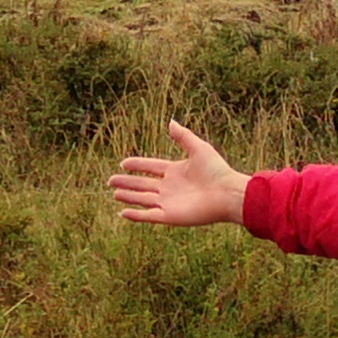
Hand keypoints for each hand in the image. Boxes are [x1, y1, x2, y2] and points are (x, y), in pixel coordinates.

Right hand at [108, 121, 246, 228]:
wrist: (227, 193)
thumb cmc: (217, 171)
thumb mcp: (198, 148)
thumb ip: (183, 136)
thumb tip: (170, 121)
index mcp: (176, 171)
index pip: (151, 167)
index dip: (137, 165)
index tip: (123, 163)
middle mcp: (170, 187)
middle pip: (143, 184)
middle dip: (127, 183)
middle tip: (110, 181)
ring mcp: (169, 202)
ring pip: (143, 199)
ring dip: (128, 197)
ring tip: (114, 193)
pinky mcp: (170, 216)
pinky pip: (149, 215)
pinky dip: (136, 214)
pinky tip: (123, 212)